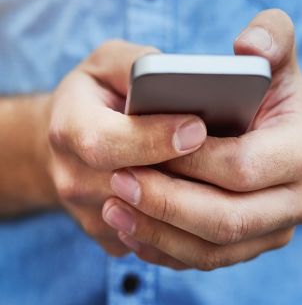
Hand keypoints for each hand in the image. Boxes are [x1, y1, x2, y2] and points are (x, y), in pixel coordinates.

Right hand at [46, 40, 206, 255]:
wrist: (68, 138)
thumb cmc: (95, 96)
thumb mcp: (107, 64)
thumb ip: (139, 64)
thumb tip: (182, 80)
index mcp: (69, 128)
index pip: (109, 142)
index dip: (154, 138)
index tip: (198, 127)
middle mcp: (73, 178)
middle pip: (133, 188)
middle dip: (183, 173)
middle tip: (229, 158)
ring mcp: (91, 214)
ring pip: (149, 221)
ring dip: (189, 201)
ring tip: (225, 180)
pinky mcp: (109, 234)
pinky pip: (153, 241)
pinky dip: (183, 225)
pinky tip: (208, 202)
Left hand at [102, 9, 301, 269]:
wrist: (268, 135)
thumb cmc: (259, 95)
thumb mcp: (269, 56)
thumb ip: (270, 36)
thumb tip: (251, 46)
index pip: (241, 167)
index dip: (188, 163)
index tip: (139, 151)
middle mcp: (299, 200)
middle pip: (226, 219)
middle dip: (167, 203)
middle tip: (117, 182)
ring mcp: (273, 230)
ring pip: (212, 249)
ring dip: (158, 233)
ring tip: (114, 208)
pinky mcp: (249, 246)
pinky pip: (204, 261)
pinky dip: (165, 250)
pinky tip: (132, 229)